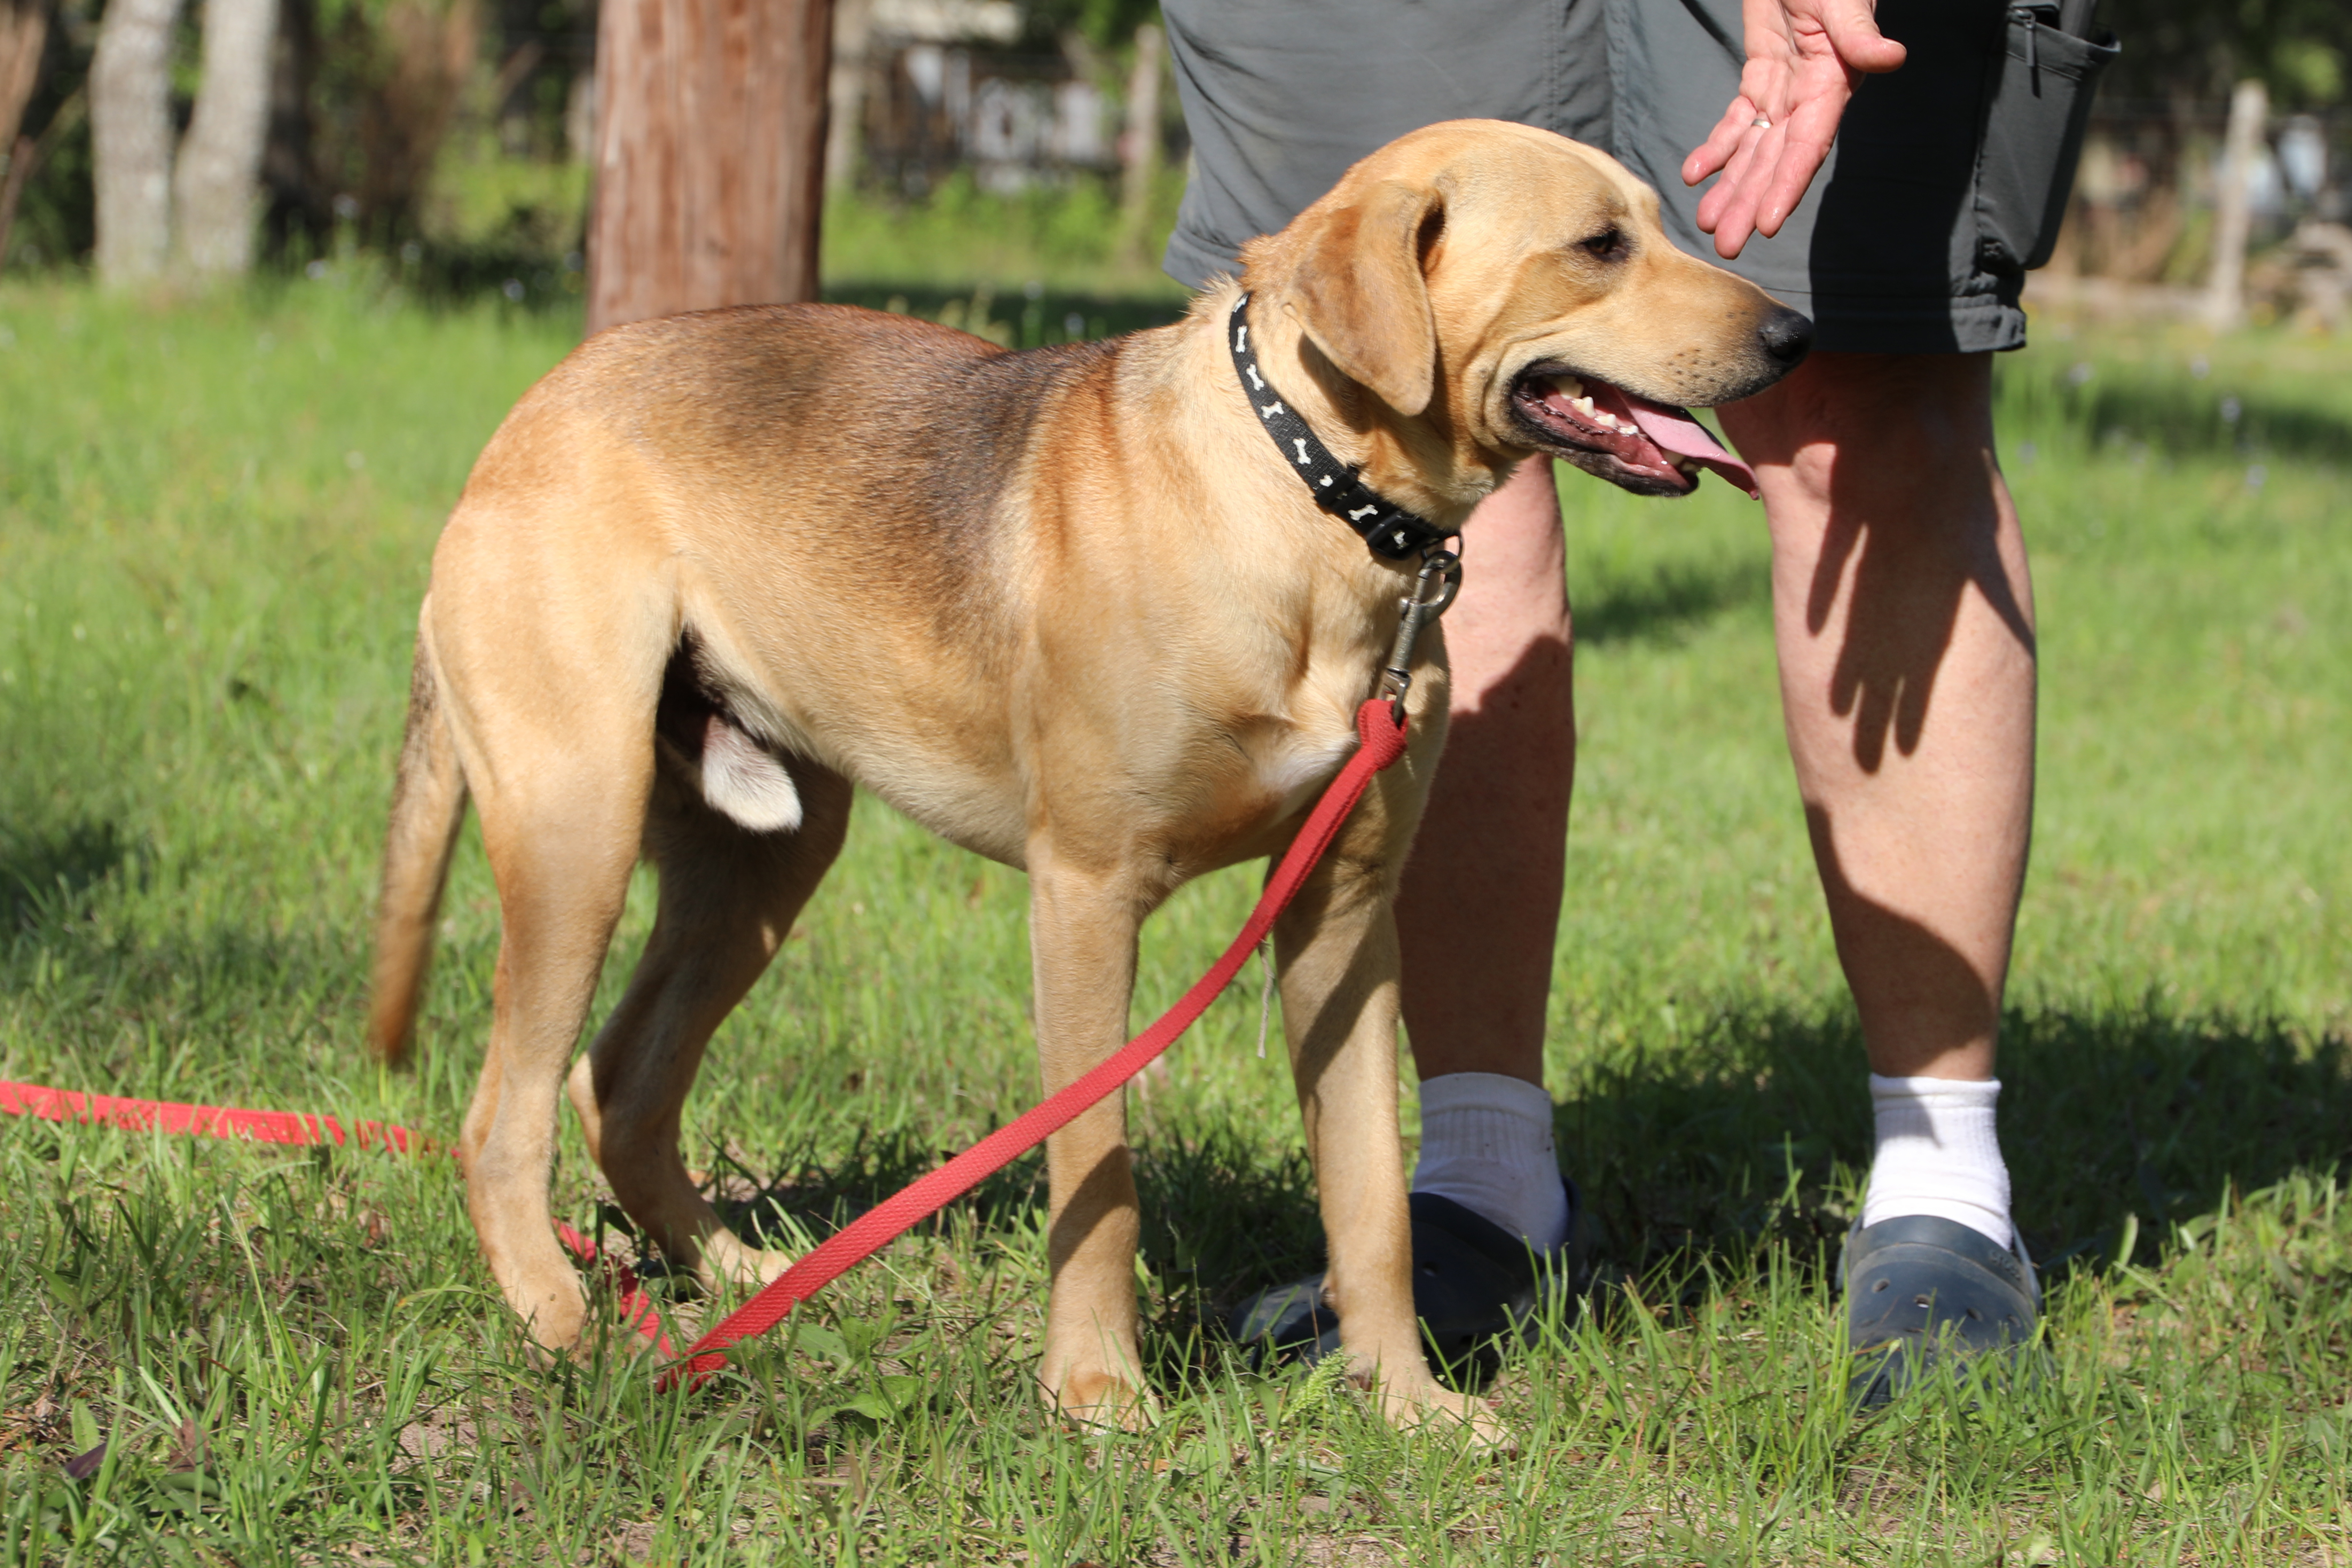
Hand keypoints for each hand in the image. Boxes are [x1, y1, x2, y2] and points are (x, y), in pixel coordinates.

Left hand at [1680, 0, 1906, 258]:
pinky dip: (1716, 148)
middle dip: (1751, 203)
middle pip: (1776, 161)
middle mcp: (1808, 98)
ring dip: (1731, 188)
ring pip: (1753, 150)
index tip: (1768, 224)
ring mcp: (1784, 90)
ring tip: (1707, 225)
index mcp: (1831, 85)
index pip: (1808, 146)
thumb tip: (1890, 57)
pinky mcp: (1761, 76)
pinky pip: (1737, 121)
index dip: (1787, 185)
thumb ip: (1858, 33)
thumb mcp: (1843, 0)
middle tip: (1726, 244)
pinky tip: (1695, 174)